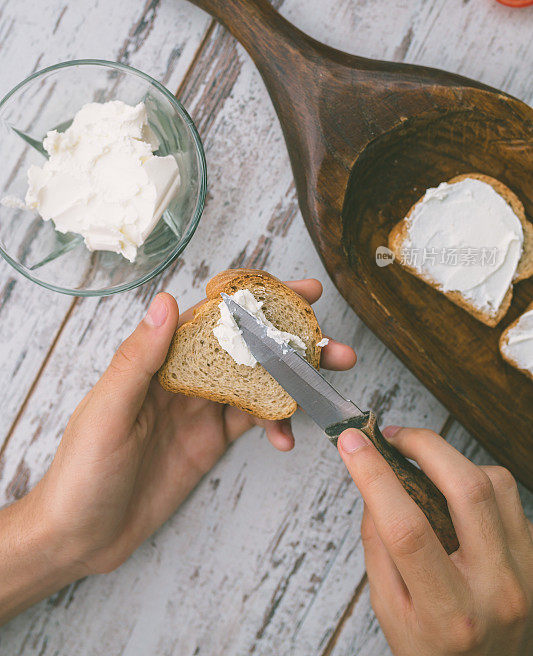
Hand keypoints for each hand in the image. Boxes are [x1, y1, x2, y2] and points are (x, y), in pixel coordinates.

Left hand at [31, 279, 354, 578]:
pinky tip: (286, 438)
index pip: (213, 318)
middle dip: (290, 341)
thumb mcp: (108, 413)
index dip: (257, 302)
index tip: (299, 292)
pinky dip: (275, 424)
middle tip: (332, 342)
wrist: (79, 536)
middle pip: (244, 348)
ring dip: (293, 381)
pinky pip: (251, 422)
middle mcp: (184, 377)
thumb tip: (167, 302)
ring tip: (327, 385)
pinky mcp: (209, 442)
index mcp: (158, 360)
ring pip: (256, 382)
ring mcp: (200, 410)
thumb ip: (138, 358)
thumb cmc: (80, 472)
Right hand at [337, 426, 532, 655]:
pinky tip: (452, 493)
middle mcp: (496, 590)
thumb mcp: (390, 612)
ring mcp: (524, 571)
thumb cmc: (435, 651)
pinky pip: (508, 497)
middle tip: (393, 437)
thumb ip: (378, 548)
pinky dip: (476, 481)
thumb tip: (373, 485)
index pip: (408, 529)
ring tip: (422, 462)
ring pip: (495, 482)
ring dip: (452, 460)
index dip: (375, 476)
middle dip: (423, 445)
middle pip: (467, 489)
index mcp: (448, 613)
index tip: (352, 445)